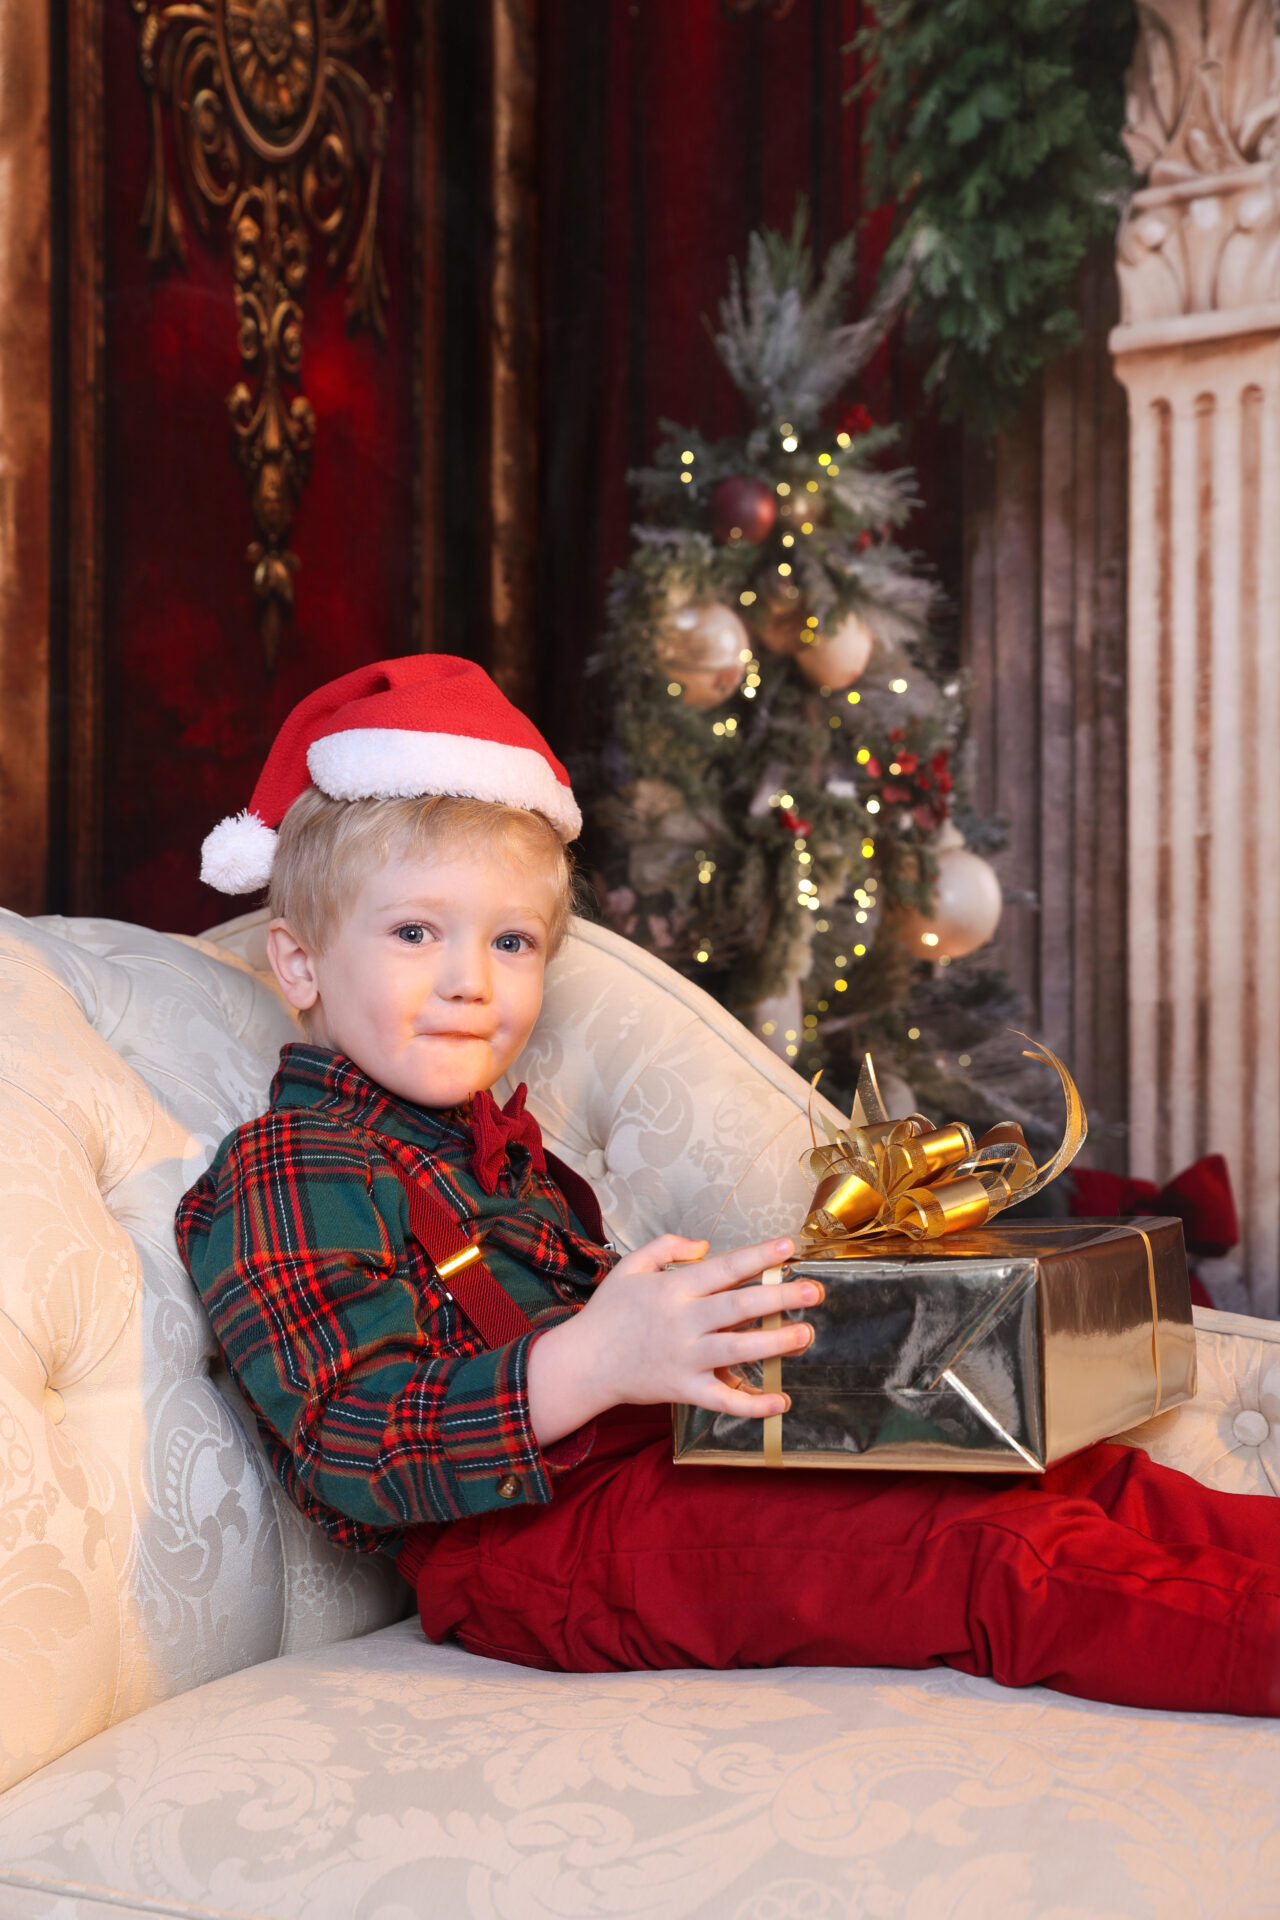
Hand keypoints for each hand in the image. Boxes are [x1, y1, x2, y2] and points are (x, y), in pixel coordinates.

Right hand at [526, 1233, 822, 1447]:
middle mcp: (683, 1321)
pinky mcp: (683, 1390)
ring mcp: (685, 1358)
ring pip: (736, 1350)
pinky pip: (722, 1400)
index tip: (788, 1247)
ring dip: (774, 1343)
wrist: (583, 1363)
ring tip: (806, 1334)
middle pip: (738, 1307)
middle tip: (815, 1291)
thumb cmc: (609, 1313)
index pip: (723, 1268)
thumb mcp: (630, 1267)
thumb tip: (704, 1245)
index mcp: (673, 1288)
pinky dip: (752, 1405)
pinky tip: (781, 1401)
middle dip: (779, 1297)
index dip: (757, 1256)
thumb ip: (666, 1247)